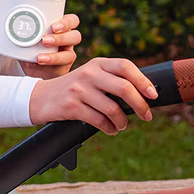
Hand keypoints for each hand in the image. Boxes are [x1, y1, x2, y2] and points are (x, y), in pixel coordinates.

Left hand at [0, 12, 80, 79]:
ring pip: (69, 55)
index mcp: (60, 27)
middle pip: (75, 36)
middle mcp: (67, 41)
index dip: (67, 22)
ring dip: (55, 56)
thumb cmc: (28, 43)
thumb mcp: (19, 32)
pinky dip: (46, 69)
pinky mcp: (61, 70)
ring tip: (39, 58)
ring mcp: (66, 56)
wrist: (27, 63)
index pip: (72, 21)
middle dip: (61, 38)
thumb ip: (6, 23)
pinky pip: (60, 71)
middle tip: (44, 40)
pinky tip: (34, 67)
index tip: (53, 26)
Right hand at [28, 57, 158, 134]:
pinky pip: (99, 121)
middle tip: (146, 116)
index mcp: (97, 63)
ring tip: (122, 125)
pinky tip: (110, 129)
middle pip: (124, 88)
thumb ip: (112, 80)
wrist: (41, 97)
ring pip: (113, 108)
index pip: (126, 66)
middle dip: (140, 105)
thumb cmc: (73, 89)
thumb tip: (144, 95)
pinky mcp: (71, 105)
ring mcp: (79, 89)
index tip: (153, 95)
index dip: (143, 81)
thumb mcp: (90, 76)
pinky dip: (109, 128)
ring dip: (123, 122)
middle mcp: (88, 73)